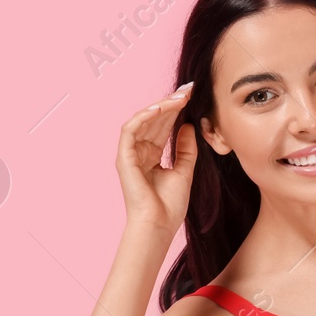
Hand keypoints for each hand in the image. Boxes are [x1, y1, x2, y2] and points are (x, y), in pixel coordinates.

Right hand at [116, 82, 197, 234]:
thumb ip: (186, 149)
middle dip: (171, 103)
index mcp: (151, 155)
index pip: (163, 126)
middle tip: (188, 90)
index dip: (176, 110)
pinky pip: (130, 129)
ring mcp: (130, 154)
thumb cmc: (169, 206)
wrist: (158, 225)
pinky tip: (161, 108)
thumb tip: (188, 125)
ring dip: (161, 106)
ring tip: (179, 98)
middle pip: (154, 120)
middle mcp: (139, 152)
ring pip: (143, 120)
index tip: (192, 96)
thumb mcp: (185, 171)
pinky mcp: (123, 157)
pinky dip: (144, 116)